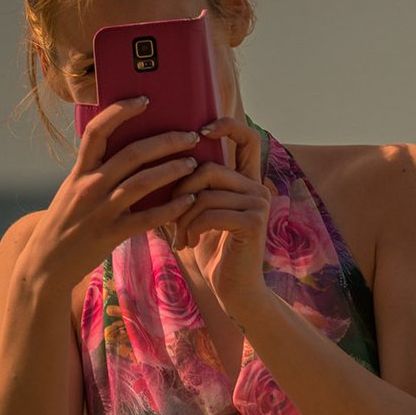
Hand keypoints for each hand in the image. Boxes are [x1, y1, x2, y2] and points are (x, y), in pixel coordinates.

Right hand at [19, 96, 206, 291]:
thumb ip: (94, 171)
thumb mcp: (72, 190)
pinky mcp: (112, 234)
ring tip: (193, 164)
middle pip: (132, 154)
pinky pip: (148, 218)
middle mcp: (89, 186)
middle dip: (165, 142)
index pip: (97, 131)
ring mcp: (101, 210)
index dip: (121, 111)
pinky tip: (188, 199)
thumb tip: (126, 151)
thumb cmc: (65, 223)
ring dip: (172, 170)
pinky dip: (171, 207)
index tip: (144, 99)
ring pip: (143, 183)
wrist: (46, 264)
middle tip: (190, 136)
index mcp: (79, 171)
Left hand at [166, 115, 277, 314]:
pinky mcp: (254, 222)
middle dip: (181, 190)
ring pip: (206, 192)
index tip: (200, 131)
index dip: (226, 125)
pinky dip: (192, 227)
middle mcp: (257, 187)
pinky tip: (187, 243)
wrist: (233, 289)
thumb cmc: (210, 251)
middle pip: (209, 168)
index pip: (245, 138)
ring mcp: (259, 203)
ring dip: (183, 216)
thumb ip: (191, 187)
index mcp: (246, 181)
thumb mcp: (198, 213)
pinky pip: (211, 212)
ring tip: (179, 236)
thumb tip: (157, 159)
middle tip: (171, 215)